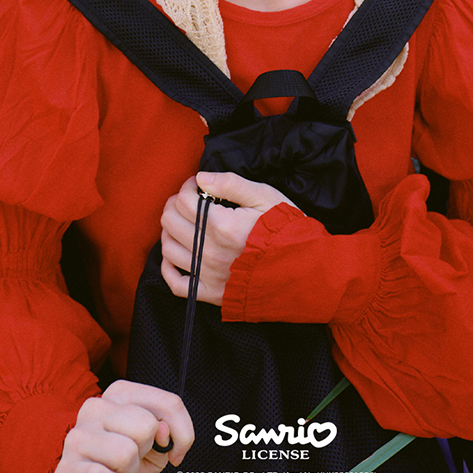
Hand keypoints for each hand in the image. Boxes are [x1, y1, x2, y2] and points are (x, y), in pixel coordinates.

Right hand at [50, 378, 193, 472]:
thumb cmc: (117, 465)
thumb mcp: (151, 447)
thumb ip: (166, 433)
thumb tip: (164, 431)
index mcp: (119, 394)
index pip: (170, 402)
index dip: (183, 433)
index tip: (175, 450)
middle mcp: (96, 407)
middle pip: (147, 426)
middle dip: (146, 452)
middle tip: (132, 460)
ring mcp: (78, 436)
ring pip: (126, 453)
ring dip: (129, 472)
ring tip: (116, 472)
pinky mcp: (67, 467)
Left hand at [160, 170, 297, 305]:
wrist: (303, 271)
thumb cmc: (286, 230)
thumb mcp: (264, 196)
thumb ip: (230, 184)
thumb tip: (201, 178)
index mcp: (222, 225)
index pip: (184, 200)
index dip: (187, 186)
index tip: (198, 184)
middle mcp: (209, 251)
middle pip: (170, 222)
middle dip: (175, 204)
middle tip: (189, 199)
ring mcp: (208, 275)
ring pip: (168, 249)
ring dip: (170, 230)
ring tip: (183, 221)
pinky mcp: (211, 295)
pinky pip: (176, 284)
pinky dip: (168, 268)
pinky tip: (175, 254)